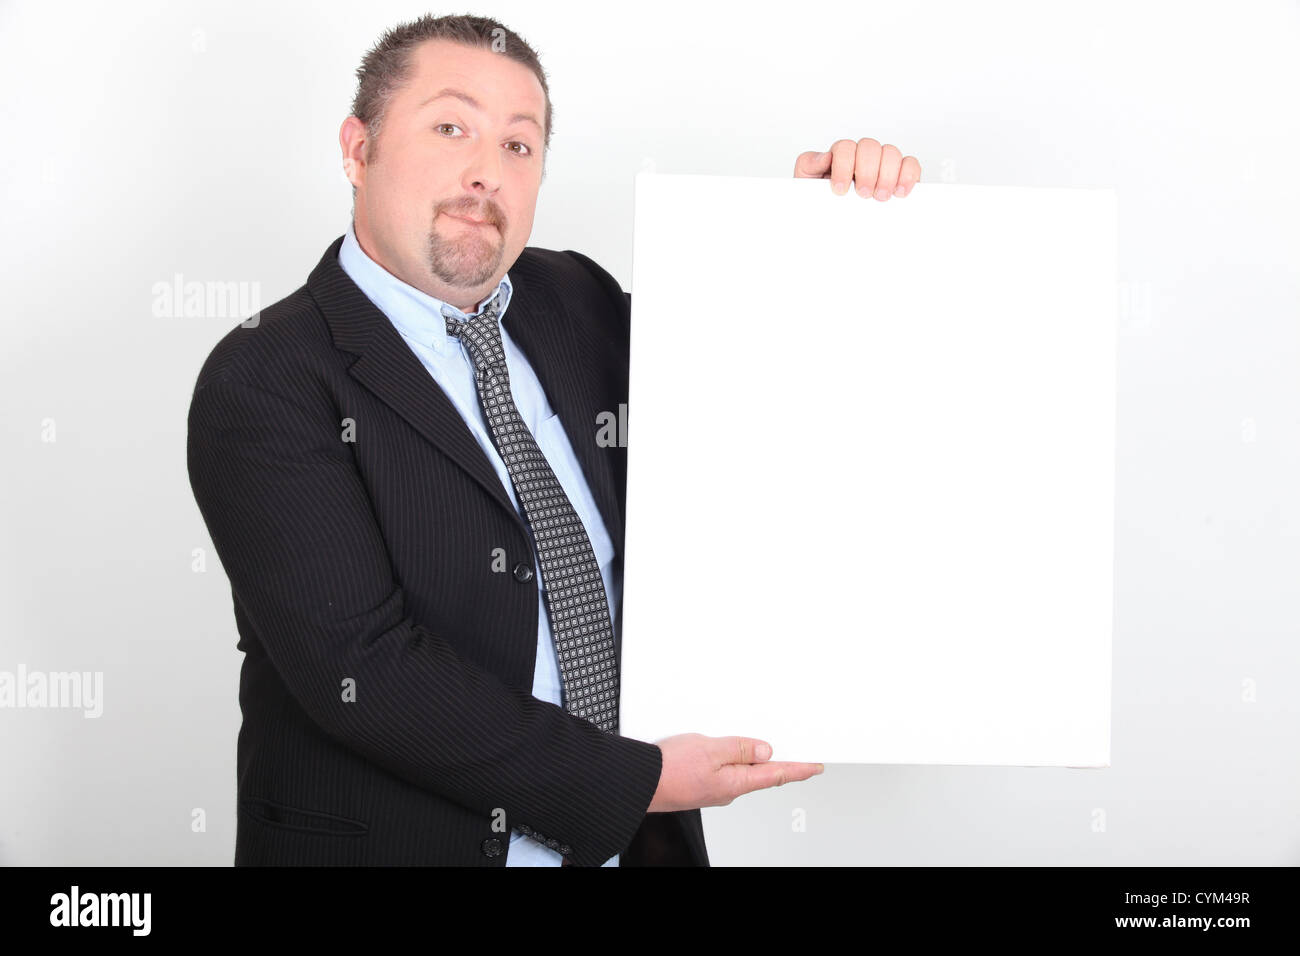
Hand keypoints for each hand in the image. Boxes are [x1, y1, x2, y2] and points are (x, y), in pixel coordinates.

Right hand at [647, 733, 823, 812]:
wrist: (640, 783)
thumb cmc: (669, 768)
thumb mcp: (710, 749)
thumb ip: (739, 749)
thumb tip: (766, 751)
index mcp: (736, 782)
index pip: (777, 775)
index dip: (799, 769)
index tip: (816, 766)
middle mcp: (727, 790)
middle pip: (760, 774)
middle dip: (778, 763)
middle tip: (796, 754)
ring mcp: (713, 789)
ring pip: (740, 771)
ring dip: (751, 759)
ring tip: (760, 745)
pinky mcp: (699, 784)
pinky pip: (723, 771)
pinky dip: (732, 759)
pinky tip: (726, 751)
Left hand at [794, 138, 920, 199]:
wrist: (833, 230)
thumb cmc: (821, 205)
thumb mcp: (805, 186)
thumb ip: (808, 166)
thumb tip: (825, 156)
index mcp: (840, 157)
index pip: (844, 148)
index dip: (843, 166)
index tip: (839, 190)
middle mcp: (862, 157)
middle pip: (869, 146)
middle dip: (867, 171)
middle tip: (863, 194)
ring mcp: (882, 165)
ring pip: (890, 152)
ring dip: (887, 174)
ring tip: (880, 197)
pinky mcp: (900, 176)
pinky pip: (910, 164)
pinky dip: (908, 175)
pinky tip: (900, 192)